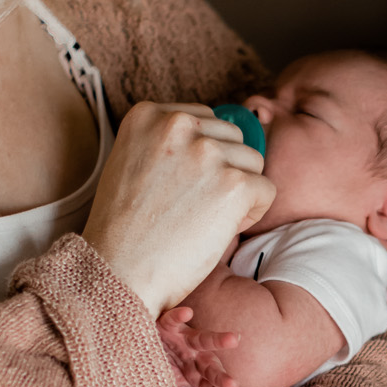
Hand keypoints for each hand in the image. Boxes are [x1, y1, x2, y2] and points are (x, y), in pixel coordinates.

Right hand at [84, 102, 274, 316]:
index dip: (201, 159)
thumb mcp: (131, 163)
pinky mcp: (234, 183)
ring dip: (238, 191)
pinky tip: (219, 230)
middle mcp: (178, 124)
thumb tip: (217, 138)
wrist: (120, 271)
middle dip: (223, 171)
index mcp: (148, 114)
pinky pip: (266, 190)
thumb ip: (167, 143)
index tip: (180, 187)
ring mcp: (207, 152)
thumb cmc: (124, 230)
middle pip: (231, 138)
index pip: (204, 121)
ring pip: (252, 162)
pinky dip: (252, 214)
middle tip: (193, 207)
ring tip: (204, 219)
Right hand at [157, 307, 240, 386]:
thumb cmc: (156, 364)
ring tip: (234, 340)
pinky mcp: (167, 325)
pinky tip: (188, 312)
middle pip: (210, 367)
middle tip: (233, 384)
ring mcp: (182, 339)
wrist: (138, 341)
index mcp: (193, 373)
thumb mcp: (164, 386)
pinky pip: (173, 319)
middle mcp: (192, 356)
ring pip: (201, 339)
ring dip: (217, 340)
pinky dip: (179, 316)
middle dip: (220, 376)